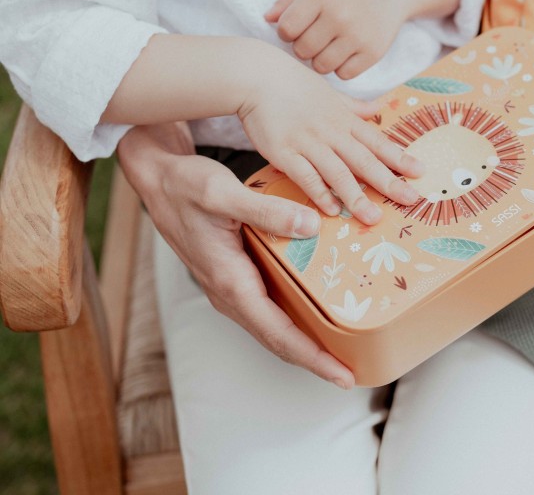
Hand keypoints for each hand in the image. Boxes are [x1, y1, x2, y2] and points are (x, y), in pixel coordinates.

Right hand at [116, 122, 355, 387]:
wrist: (157, 180)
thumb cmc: (184, 187)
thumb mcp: (223, 193)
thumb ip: (266, 211)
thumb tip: (311, 226)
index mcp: (229, 282)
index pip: (278, 333)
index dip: (313, 357)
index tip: (343, 376)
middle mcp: (229, 292)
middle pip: (278, 338)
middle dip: (316, 359)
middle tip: (354, 372)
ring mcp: (231, 286)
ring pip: (273, 324)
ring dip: (307, 340)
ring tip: (343, 345)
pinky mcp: (234, 274)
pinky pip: (269, 304)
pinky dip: (295, 314)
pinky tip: (318, 304)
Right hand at [238, 51, 422, 223]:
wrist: (257, 76)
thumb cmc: (292, 84)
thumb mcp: (330, 93)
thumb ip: (354, 107)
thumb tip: (379, 108)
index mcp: (344, 118)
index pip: (377, 141)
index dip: (399, 157)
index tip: (420, 172)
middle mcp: (331, 131)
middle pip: (364, 160)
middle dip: (389, 181)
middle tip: (411, 199)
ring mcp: (308, 142)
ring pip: (338, 172)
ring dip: (356, 195)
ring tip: (373, 217)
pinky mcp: (284, 151)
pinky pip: (305, 175)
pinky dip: (319, 192)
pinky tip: (331, 210)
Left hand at [265, 0, 406, 79]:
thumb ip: (289, 0)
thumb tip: (266, 19)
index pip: (287, 29)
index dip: (287, 33)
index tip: (297, 29)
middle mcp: (339, 16)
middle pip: (303, 51)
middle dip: (304, 48)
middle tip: (315, 38)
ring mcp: (358, 36)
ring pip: (322, 66)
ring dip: (322, 60)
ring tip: (329, 46)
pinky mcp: (373, 52)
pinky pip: (344, 75)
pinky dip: (342, 67)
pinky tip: (346, 52)